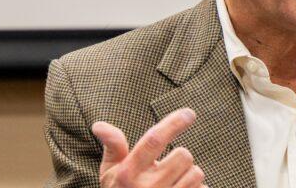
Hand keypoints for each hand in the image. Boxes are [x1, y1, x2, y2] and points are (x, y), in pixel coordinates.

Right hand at [91, 108, 206, 187]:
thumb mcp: (110, 173)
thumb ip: (112, 146)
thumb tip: (98, 125)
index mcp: (129, 173)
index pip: (154, 140)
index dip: (174, 123)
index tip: (189, 113)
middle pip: (183, 155)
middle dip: (179, 157)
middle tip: (167, 166)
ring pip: (196, 173)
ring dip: (188, 175)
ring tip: (172, 183)